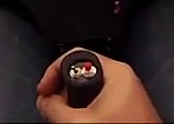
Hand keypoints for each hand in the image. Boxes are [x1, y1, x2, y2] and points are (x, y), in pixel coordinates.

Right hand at [36, 48, 160, 123]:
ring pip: (91, 89)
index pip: (75, 56)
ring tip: (69, 118)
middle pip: (82, 72)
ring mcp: (128, 93)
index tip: (43, 91)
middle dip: (64, 90)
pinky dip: (88, 109)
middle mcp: (124, 78)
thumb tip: (44, 101)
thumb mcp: (78, 122)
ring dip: (75, 103)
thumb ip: (53, 108)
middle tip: (54, 108)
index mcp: (116, 72)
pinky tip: (84, 122)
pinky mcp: (129, 108)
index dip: (53, 72)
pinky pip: (101, 100)